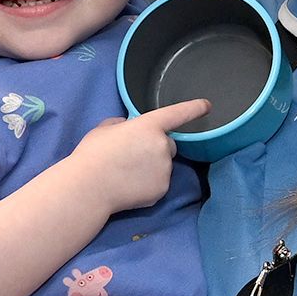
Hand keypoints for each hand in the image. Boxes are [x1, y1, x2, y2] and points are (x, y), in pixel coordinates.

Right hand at [64, 101, 207, 215]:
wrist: (89, 187)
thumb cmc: (93, 154)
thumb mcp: (104, 129)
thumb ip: (122, 125)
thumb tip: (127, 129)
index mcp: (149, 126)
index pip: (178, 113)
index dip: (194, 108)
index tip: (207, 106)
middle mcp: (163, 146)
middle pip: (169, 145)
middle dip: (156, 148)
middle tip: (132, 156)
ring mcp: (165, 169)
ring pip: (163, 166)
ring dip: (152, 166)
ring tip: (126, 173)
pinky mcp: (162, 189)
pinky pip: (159, 183)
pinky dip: (149, 184)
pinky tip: (129, 185)